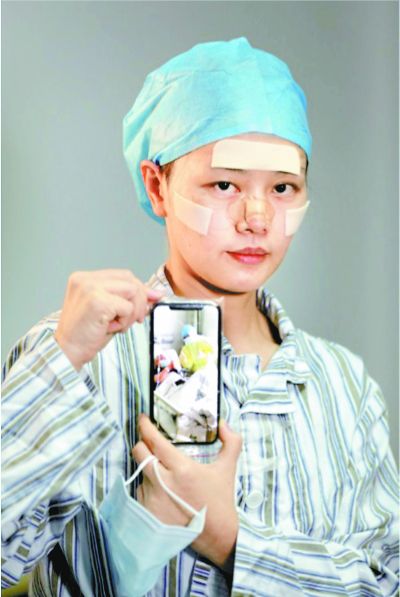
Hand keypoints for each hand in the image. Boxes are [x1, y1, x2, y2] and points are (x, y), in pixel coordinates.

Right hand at [55, 270, 162, 369]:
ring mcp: (90, 288)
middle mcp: (85, 279)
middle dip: (140, 300)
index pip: (122, 275)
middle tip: (136, 319)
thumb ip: (126, 299)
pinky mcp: (97, 301)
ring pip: (132, 291)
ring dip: (132, 312)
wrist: (68, 351)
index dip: (140, 288)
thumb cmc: (85, 334)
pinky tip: (111, 328)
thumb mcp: (108, 311)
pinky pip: (128, 307)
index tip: (153, 298)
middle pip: (130, 279)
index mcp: (84, 278)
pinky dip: (125, 321)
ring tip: (117, 324)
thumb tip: (154, 294)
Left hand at [132, 415, 241, 566]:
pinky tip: (163, 493)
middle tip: (150, 443)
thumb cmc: (220, 501)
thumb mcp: (227, 468)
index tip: (143, 419)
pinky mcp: (148, 514)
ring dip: (148, 469)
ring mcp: (153, 500)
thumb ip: (231, 442)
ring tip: (165, 476)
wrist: (216, 536)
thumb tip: (223, 423)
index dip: (145, 427)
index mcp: (182, 468)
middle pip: (139, 453)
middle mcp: (163, 483)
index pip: (154, 441)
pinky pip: (140, 492)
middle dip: (142, 444)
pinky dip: (148, 488)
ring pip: (140, 473)